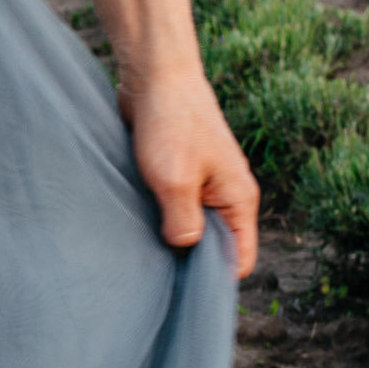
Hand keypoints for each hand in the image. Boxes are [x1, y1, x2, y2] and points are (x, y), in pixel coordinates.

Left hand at [118, 66, 258, 278]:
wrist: (154, 77)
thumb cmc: (170, 124)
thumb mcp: (174, 179)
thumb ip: (182, 220)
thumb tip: (184, 251)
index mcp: (237, 199)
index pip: (237, 257)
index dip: (213, 278)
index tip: (180, 290)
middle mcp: (224, 195)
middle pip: (211, 247)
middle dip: (184, 261)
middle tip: (149, 275)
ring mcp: (201, 185)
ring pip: (187, 227)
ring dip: (164, 238)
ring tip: (136, 252)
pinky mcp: (176, 175)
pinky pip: (169, 208)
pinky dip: (154, 218)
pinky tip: (131, 227)